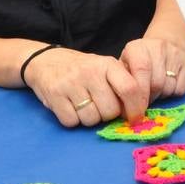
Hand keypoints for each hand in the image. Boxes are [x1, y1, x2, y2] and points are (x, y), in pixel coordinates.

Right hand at [22, 47, 147, 127]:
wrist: (46, 61)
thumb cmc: (83, 69)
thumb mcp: (105, 68)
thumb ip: (122, 84)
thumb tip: (138, 111)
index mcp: (107, 64)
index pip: (130, 88)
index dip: (136, 107)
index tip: (135, 118)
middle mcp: (90, 72)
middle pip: (110, 111)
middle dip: (108, 114)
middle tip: (100, 105)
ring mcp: (71, 83)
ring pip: (92, 119)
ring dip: (90, 119)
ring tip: (83, 104)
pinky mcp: (54, 95)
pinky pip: (72, 122)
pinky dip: (73, 120)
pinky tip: (70, 107)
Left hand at [120, 37, 184, 106]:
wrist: (165, 42)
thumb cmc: (139, 61)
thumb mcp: (124, 66)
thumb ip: (122, 83)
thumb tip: (123, 109)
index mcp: (137, 48)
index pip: (140, 71)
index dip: (138, 96)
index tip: (135, 113)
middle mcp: (158, 47)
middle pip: (156, 83)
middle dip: (150, 98)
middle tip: (145, 100)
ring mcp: (176, 53)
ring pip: (169, 88)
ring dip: (161, 95)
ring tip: (156, 90)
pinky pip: (181, 88)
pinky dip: (174, 93)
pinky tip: (168, 85)